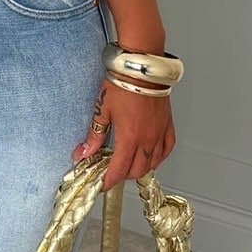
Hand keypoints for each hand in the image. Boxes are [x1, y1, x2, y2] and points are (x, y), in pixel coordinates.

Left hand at [71, 74, 173, 189]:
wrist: (141, 67)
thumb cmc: (123, 83)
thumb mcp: (102, 110)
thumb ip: (95, 135)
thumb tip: (84, 152)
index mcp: (129, 137)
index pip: (119, 170)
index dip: (109, 181)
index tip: (102, 184)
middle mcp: (147, 139)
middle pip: (136, 171)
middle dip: (123, 176)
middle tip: (112, 172)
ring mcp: (159, 133)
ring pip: (153, 163)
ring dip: (140, 169)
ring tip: (128, 165)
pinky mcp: (167, 125)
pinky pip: (167, 149)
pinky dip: (158, 158)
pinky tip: (151, 157)